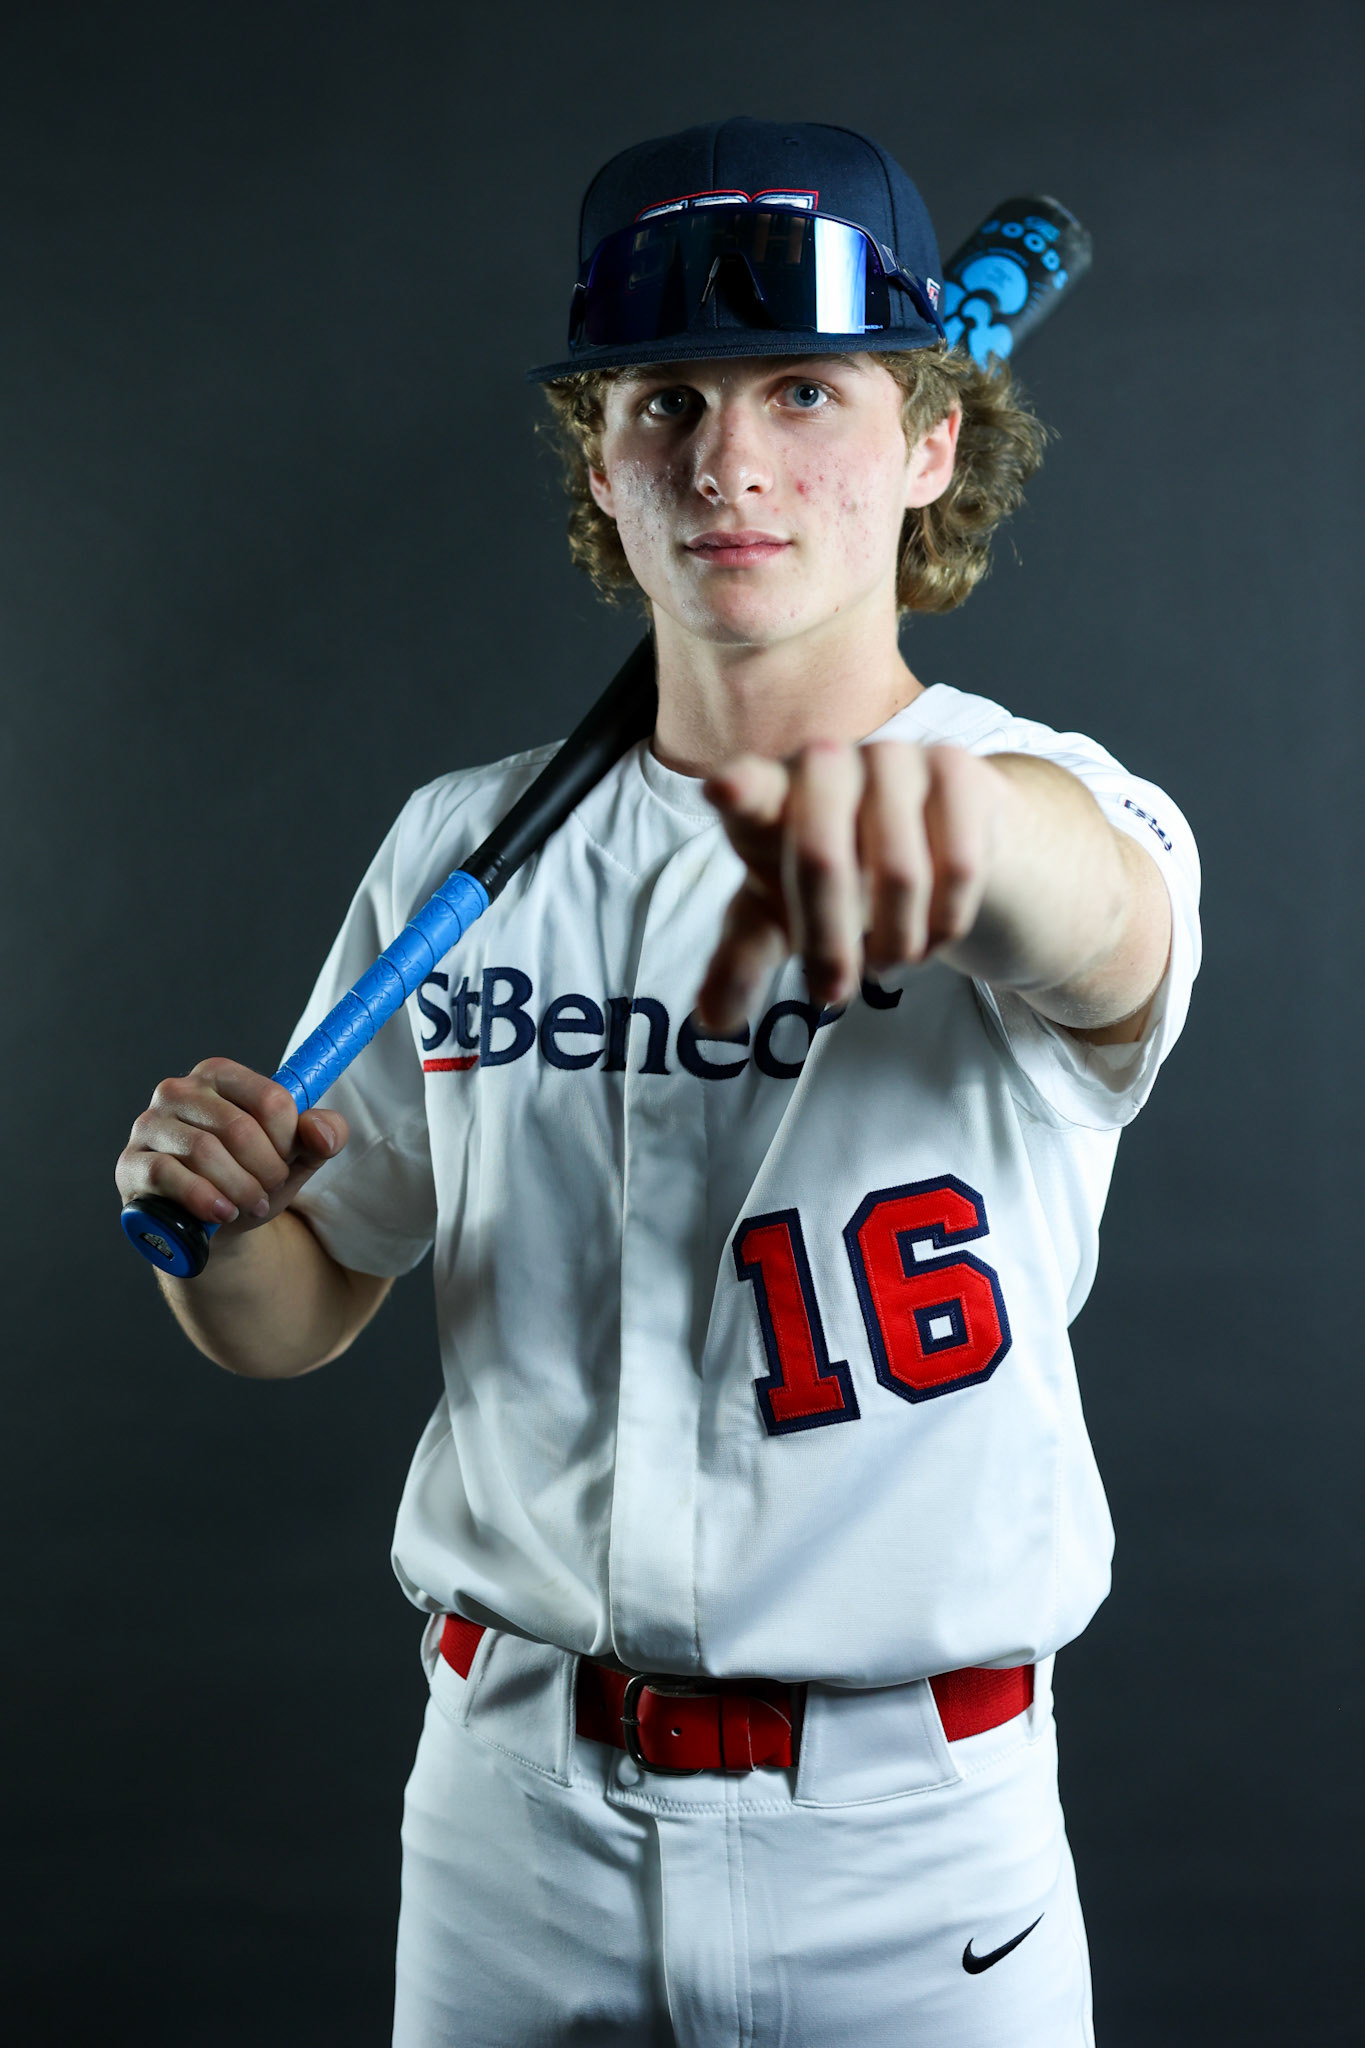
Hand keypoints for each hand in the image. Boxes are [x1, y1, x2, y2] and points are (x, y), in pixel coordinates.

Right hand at [116, 1057, 347, 1236]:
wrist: (211, 1225)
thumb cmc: (251, 1177)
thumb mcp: (295, 1157)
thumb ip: (322, 1136)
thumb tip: (322, 1131)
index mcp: (219, 1075)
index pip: (270, 1098)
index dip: (288, 1140)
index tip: (287, 1161)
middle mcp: (178, 1090)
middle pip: (239, 1127)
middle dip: (266, 1170)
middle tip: (270, 1190)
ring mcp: (149, 1125)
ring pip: (205, 1152)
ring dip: (239, 1188)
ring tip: (251, 1204)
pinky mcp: (131, 1164)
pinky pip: (167, 1175)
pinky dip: (203, 1198)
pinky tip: (223, 1213)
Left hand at [697, 739, 1001, 1029]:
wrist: (926, 838)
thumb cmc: (831, 878)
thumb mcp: (779, 920)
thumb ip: (741, 961)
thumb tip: (712, 1019)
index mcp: (766, 796)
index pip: (748, 790)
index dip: (737, 790)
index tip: (723, 790)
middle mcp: (825, 762)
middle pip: (823, 859)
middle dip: (829, 942)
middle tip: (833, 993)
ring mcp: (892, 757)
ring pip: (901, 874)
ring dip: (894, 942)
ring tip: (886, 959)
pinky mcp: (955, 767)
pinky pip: (958, 867)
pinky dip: (944, 923)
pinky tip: (930, 932)